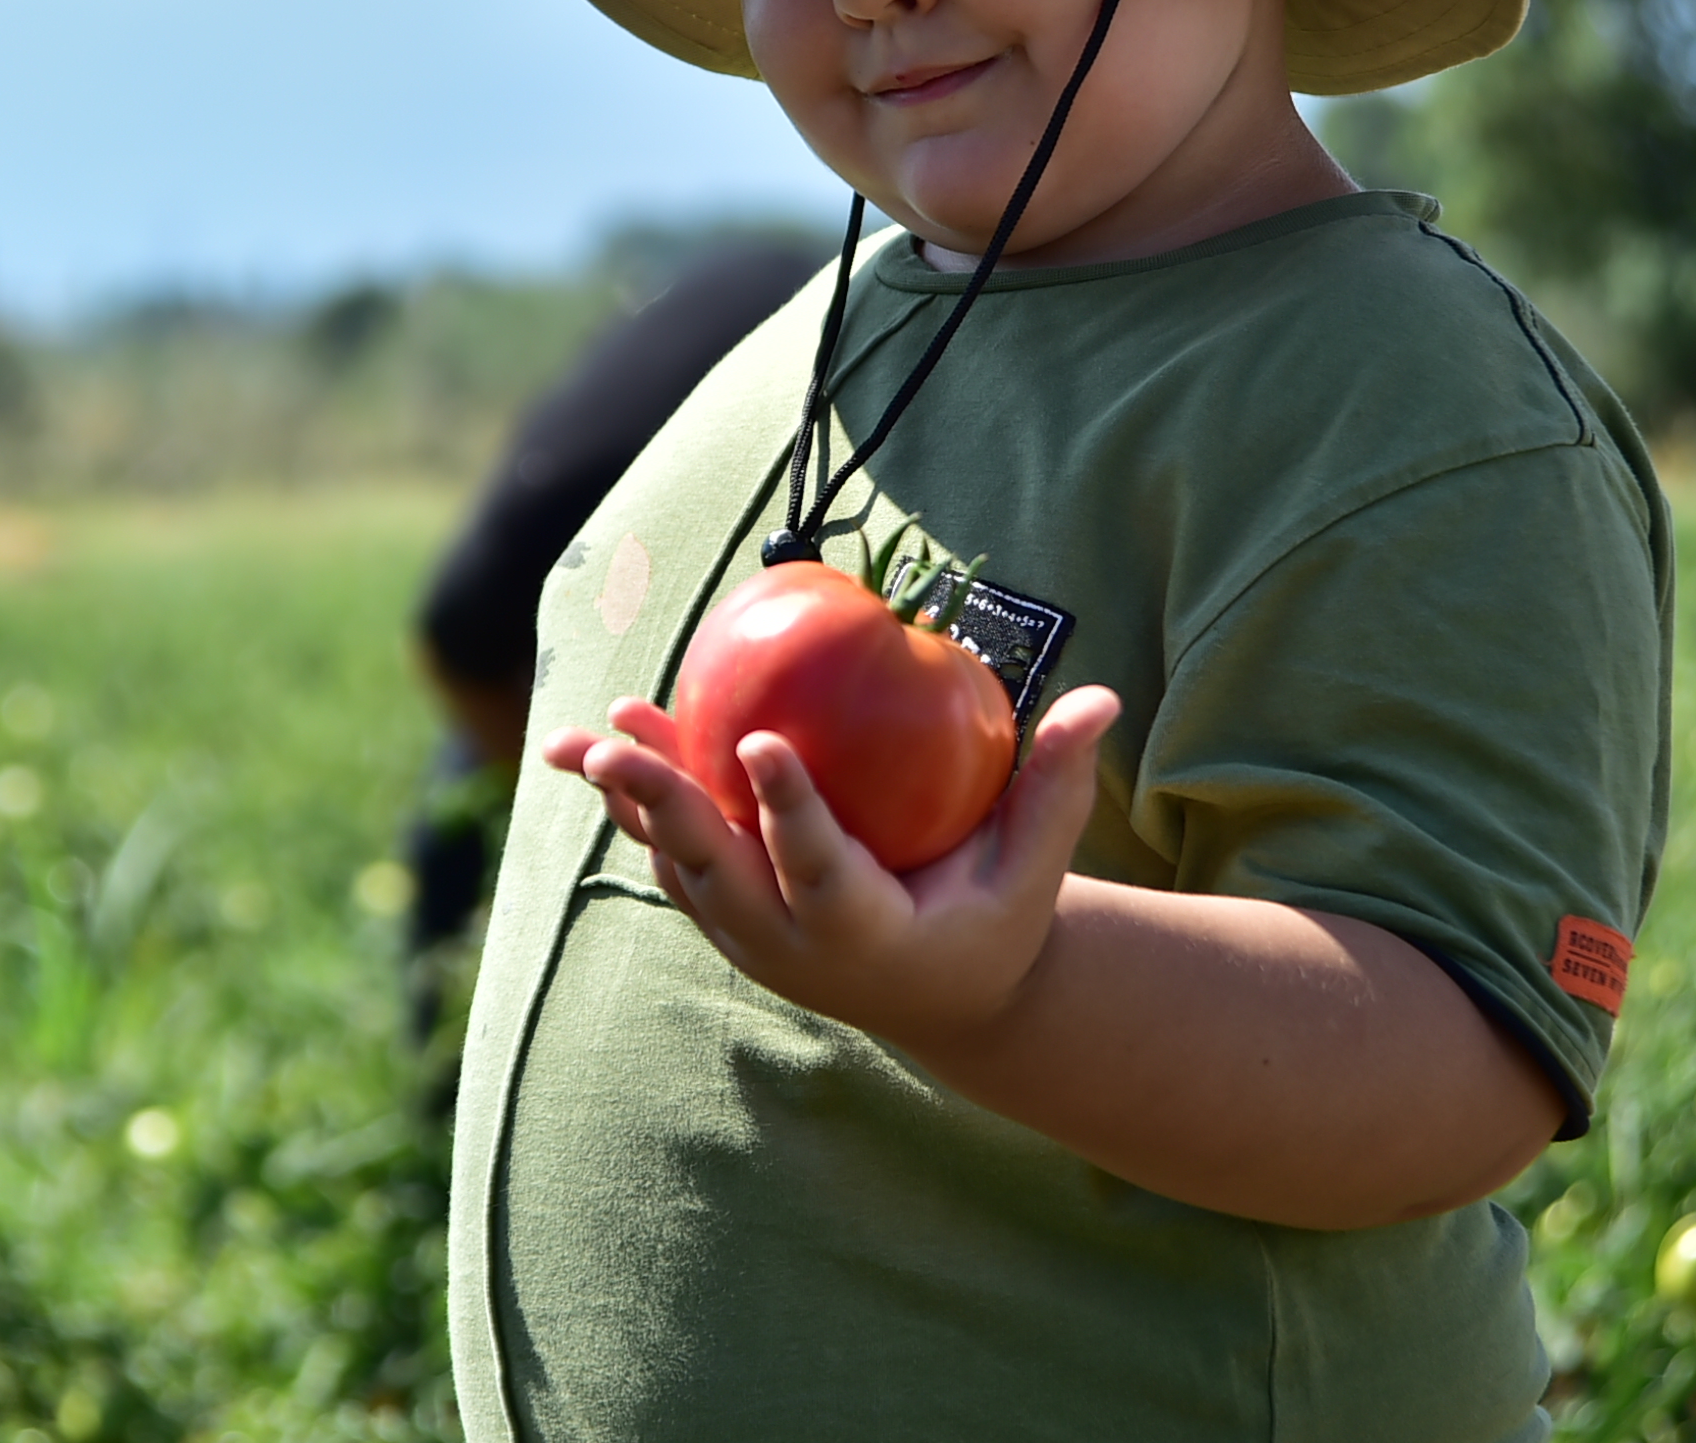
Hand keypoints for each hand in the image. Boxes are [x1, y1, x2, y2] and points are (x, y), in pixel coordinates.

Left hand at [534, 686, 1122, 1049]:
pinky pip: (669, 857)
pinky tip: (592, 744)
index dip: (787, 809)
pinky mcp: (727, 917)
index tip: (759, 739)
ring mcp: (749, 937)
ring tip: (591, 738)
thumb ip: (1057, 788)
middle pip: (716, 875)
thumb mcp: (1034, 870)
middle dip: (664, 809)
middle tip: (622, 745)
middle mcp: (790, 946)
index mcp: (864, 935)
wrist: (943, 998)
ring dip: (632, 805)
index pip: (818, 870)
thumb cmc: (996, 918)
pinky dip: (629, 808)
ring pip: (676, 867)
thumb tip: (1103, 697)